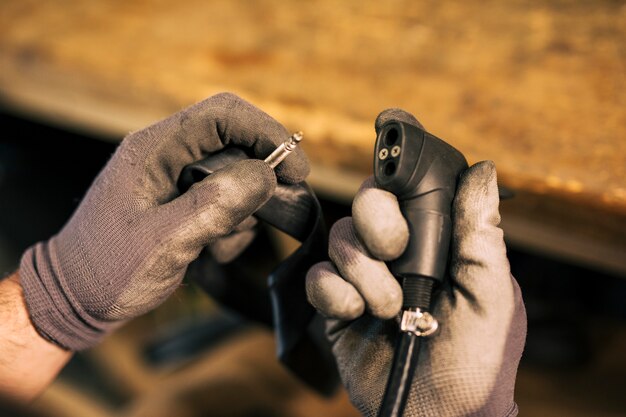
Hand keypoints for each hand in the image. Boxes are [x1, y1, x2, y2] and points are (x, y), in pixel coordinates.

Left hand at [19, 93, 308, 350]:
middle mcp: (167, 156)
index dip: (266, 133)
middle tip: (278, 209)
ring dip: (243, 212)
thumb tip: (265, 175)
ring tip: (218, 246)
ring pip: (235, 177)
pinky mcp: (182, 202)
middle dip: (260, 179)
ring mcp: (175, 180)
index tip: (296, 170)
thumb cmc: (108, 269)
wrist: (75, 299)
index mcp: (154, 149)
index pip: (222, 115)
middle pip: (235, 144)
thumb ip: (214, 205)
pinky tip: (210, 252)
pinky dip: (231, 227)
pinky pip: (225, 201)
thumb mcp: (163, 241)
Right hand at [306, 110, 525, 416]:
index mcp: (437, 242)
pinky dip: (336, 295)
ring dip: (364, 274)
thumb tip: (483, 170)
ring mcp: (365, 276)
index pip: (412, 188)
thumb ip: (480, 233)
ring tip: (389, 309)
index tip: (388, 128)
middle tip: (395, 252)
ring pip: (341, 239)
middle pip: (368, 201)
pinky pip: (319, 277)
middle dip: (377, 222)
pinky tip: (357, 316)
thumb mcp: (491, 294)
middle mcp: (398, 252)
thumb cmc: (476, 360)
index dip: (397, 163)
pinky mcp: (336, 303)